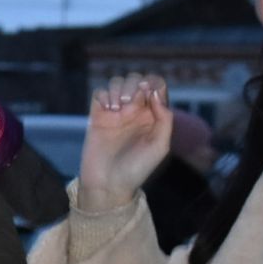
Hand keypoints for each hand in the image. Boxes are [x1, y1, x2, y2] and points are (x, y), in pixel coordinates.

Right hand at [77, 74, 172, 212]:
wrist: (108, 184)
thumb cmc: (137, 169)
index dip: (153, 84)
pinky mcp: (97, 115)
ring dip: (118, 89)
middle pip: (136, 79)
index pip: (156, 86)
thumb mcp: (160, 147)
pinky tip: (107, 111)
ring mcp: (115, 112)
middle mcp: (135, 110)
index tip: (148, 96)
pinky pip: (100, 93)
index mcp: (153, 115)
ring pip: (117, 82)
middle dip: (134, 85)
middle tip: (130, 104)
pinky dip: (104, 96)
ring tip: (117, 109)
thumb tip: (155, 93)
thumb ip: (165, 118)